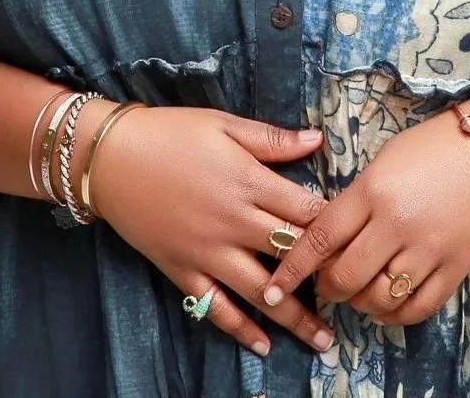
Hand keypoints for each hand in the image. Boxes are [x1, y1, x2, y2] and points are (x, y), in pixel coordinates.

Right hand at [85, 106, 337, 358]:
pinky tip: (263, 345)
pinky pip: (215, 307)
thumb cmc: (170, 133)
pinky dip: (239, 329)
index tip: (360, 240)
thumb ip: (273, 139)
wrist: (109, 157)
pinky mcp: (183, 269)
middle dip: (326, 278)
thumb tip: (318, 141)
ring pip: (261, 292)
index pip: (307, 212)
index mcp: (250, 183)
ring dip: (294, 318)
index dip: (337, 228)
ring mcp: (208, 252)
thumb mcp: (224, 124)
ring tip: (323, 341)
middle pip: (292, 257)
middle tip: (355, 297)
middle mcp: (234, 223)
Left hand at [260, 95, 469, 327]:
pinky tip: (388, 302)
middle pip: (345, 278)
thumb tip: (327, 240)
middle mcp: (397, 225)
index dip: (291, 269)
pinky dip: (396, 313)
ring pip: (379, 298)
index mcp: (372, 192)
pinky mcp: (456, 267)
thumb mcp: (382, 162)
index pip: (319, 240)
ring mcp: (429, 249)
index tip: (274, 289)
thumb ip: (354, 201)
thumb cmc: (433, 145)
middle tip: (326, 284)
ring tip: (358, 291)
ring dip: (360, 302)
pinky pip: (417, 308)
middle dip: (327, 288)